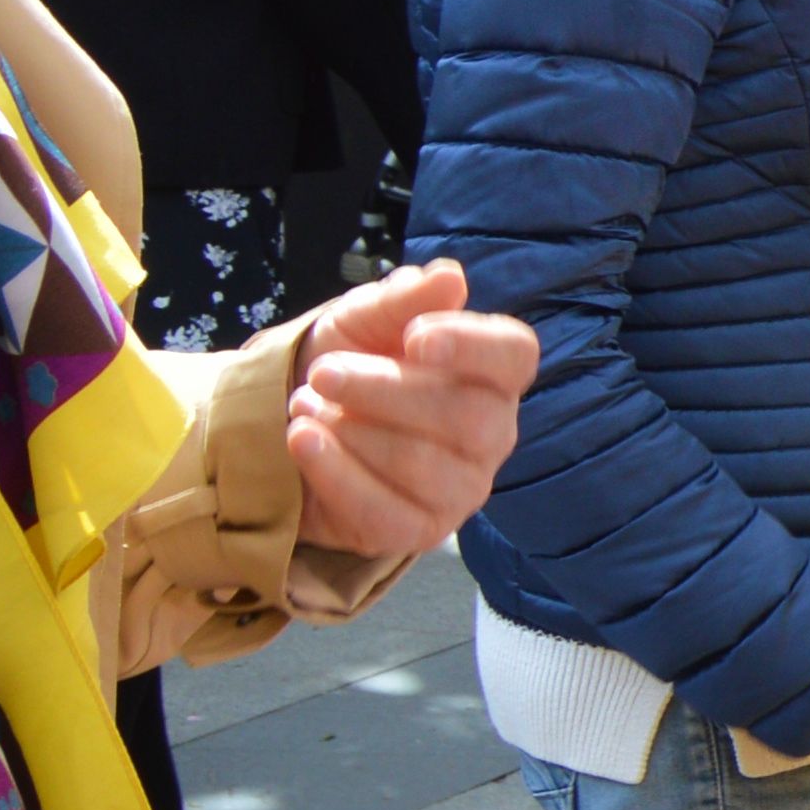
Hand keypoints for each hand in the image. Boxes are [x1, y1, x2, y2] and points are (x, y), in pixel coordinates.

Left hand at [280, 260, 539, 554]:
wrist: (296, 423)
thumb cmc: (349, 362)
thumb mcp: (363, 318)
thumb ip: (404, 298)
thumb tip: (449, 278)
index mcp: (491, 374)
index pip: (514, 356)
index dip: (472, 346)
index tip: (415, 337)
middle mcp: (492, 434)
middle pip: (467, 416)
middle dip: (385, 391)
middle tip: (323, 373)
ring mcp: (461, 489)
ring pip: (424, 466)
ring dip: (352, 432)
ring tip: (303, 406)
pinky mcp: (419, 532)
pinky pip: (385, 511)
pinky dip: (335, 472)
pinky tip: (302, 439)